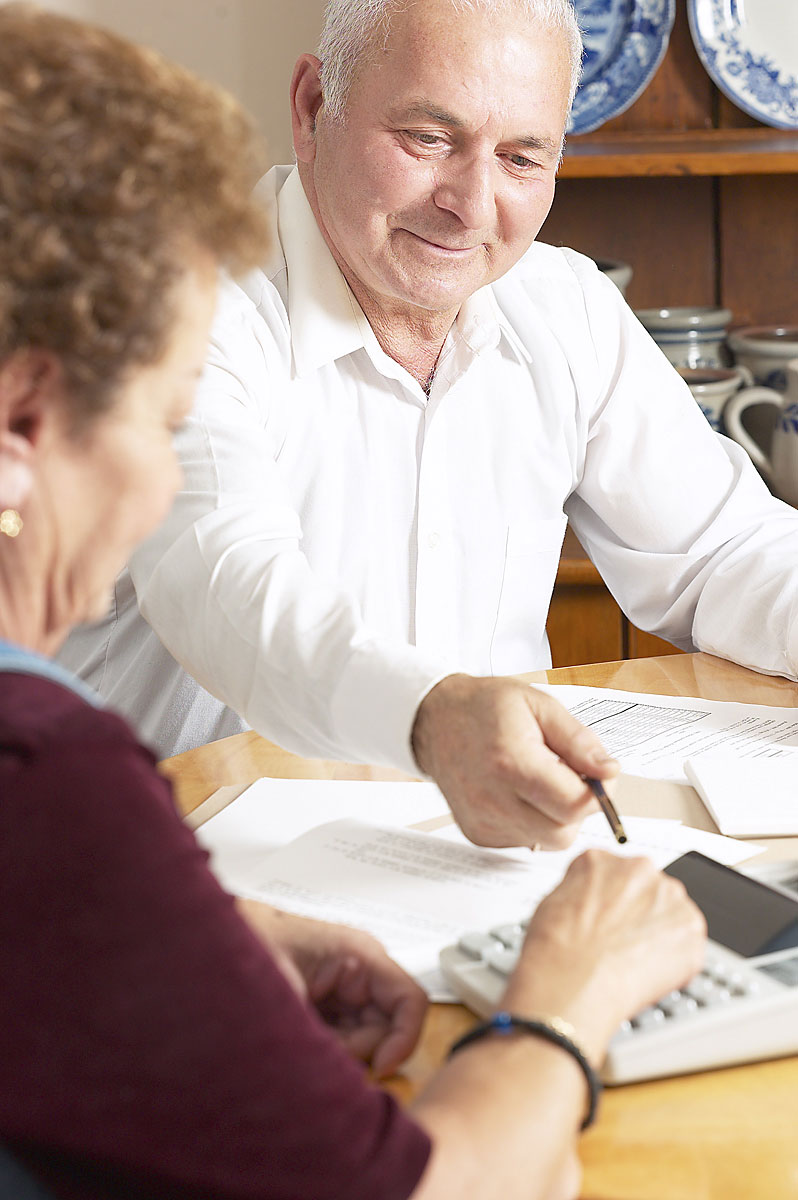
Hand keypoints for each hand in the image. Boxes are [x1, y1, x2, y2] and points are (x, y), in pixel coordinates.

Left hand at [236, 900, 427, 1076]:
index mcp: (360, 956)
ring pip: (366, 1037)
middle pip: (387, 1027)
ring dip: (341, 1050)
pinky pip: (345, 1037)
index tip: (380, 1068)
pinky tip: (302, 1036)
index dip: (403, 1041)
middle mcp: (360, 972)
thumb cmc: (252, 950)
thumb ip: (323, 1037)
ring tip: (303, 1036)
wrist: (219, 944)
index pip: (410, 1001)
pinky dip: (329, 1048)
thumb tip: (345, 1073)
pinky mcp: (330, 1005)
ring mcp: (346, 989)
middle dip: (359, 1049)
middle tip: (321, 1047)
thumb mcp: (290, 996)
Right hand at [411, 674, 617, 848]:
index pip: (575, 805)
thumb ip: (579, 741)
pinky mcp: (478, 834)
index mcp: (512, 763)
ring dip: (556, 817)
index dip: (598, 793)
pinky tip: (520, 794)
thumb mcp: (540, 706)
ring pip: (546, 842)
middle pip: (563, 833)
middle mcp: (493, 799)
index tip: (597, 775)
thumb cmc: (485, 708)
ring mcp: (483, 821)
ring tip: (541, 782)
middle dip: (577, 808)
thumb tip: (609, 772)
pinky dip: (533, 822)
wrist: (435, 720)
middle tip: (567, 776)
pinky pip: (525, 841)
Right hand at [502, 851, 706, 1062]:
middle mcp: (640, 869)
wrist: (573, 980)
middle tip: (621, 943)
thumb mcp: (553, 903)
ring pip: (670, 914)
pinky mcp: (692, 929)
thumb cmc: (556, 949)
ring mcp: (670, 897)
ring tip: (632, 961)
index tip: (609, 918)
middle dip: (638, 914)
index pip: (614, 873)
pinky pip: (687, 944)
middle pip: (646, 890)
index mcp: (602, 860)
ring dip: (658, 934)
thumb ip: (583, 894)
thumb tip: (592, 909)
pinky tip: (648, 972)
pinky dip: (674, 960)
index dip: (610, 901)